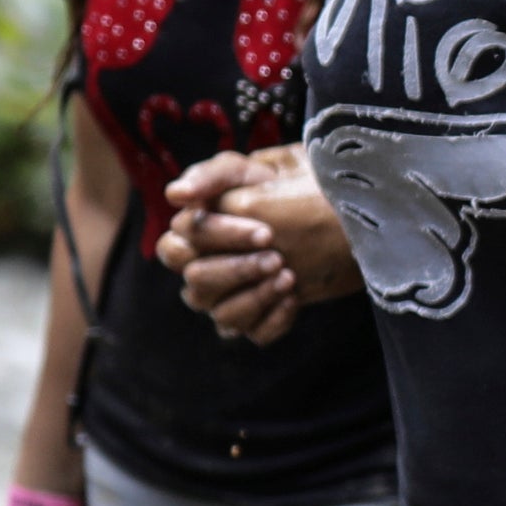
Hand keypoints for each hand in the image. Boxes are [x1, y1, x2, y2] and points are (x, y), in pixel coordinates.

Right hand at [157, 148, 337, 344]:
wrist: (331, 211)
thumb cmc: (281, 186)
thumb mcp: (249, 171)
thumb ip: (211, 176)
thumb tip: (175, 194)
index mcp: (193, 237)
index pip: (179, 247)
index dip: (220, 240)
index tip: (265, 231)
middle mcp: (204, 271)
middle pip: (197, 283)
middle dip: (238, 269)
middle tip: (277, 256)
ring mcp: (228, 300)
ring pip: (222, 315)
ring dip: (256, 297)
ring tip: (288, 277)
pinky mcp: (258, 319)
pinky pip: (254, 334)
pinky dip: (274, 320)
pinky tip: (295, 298)